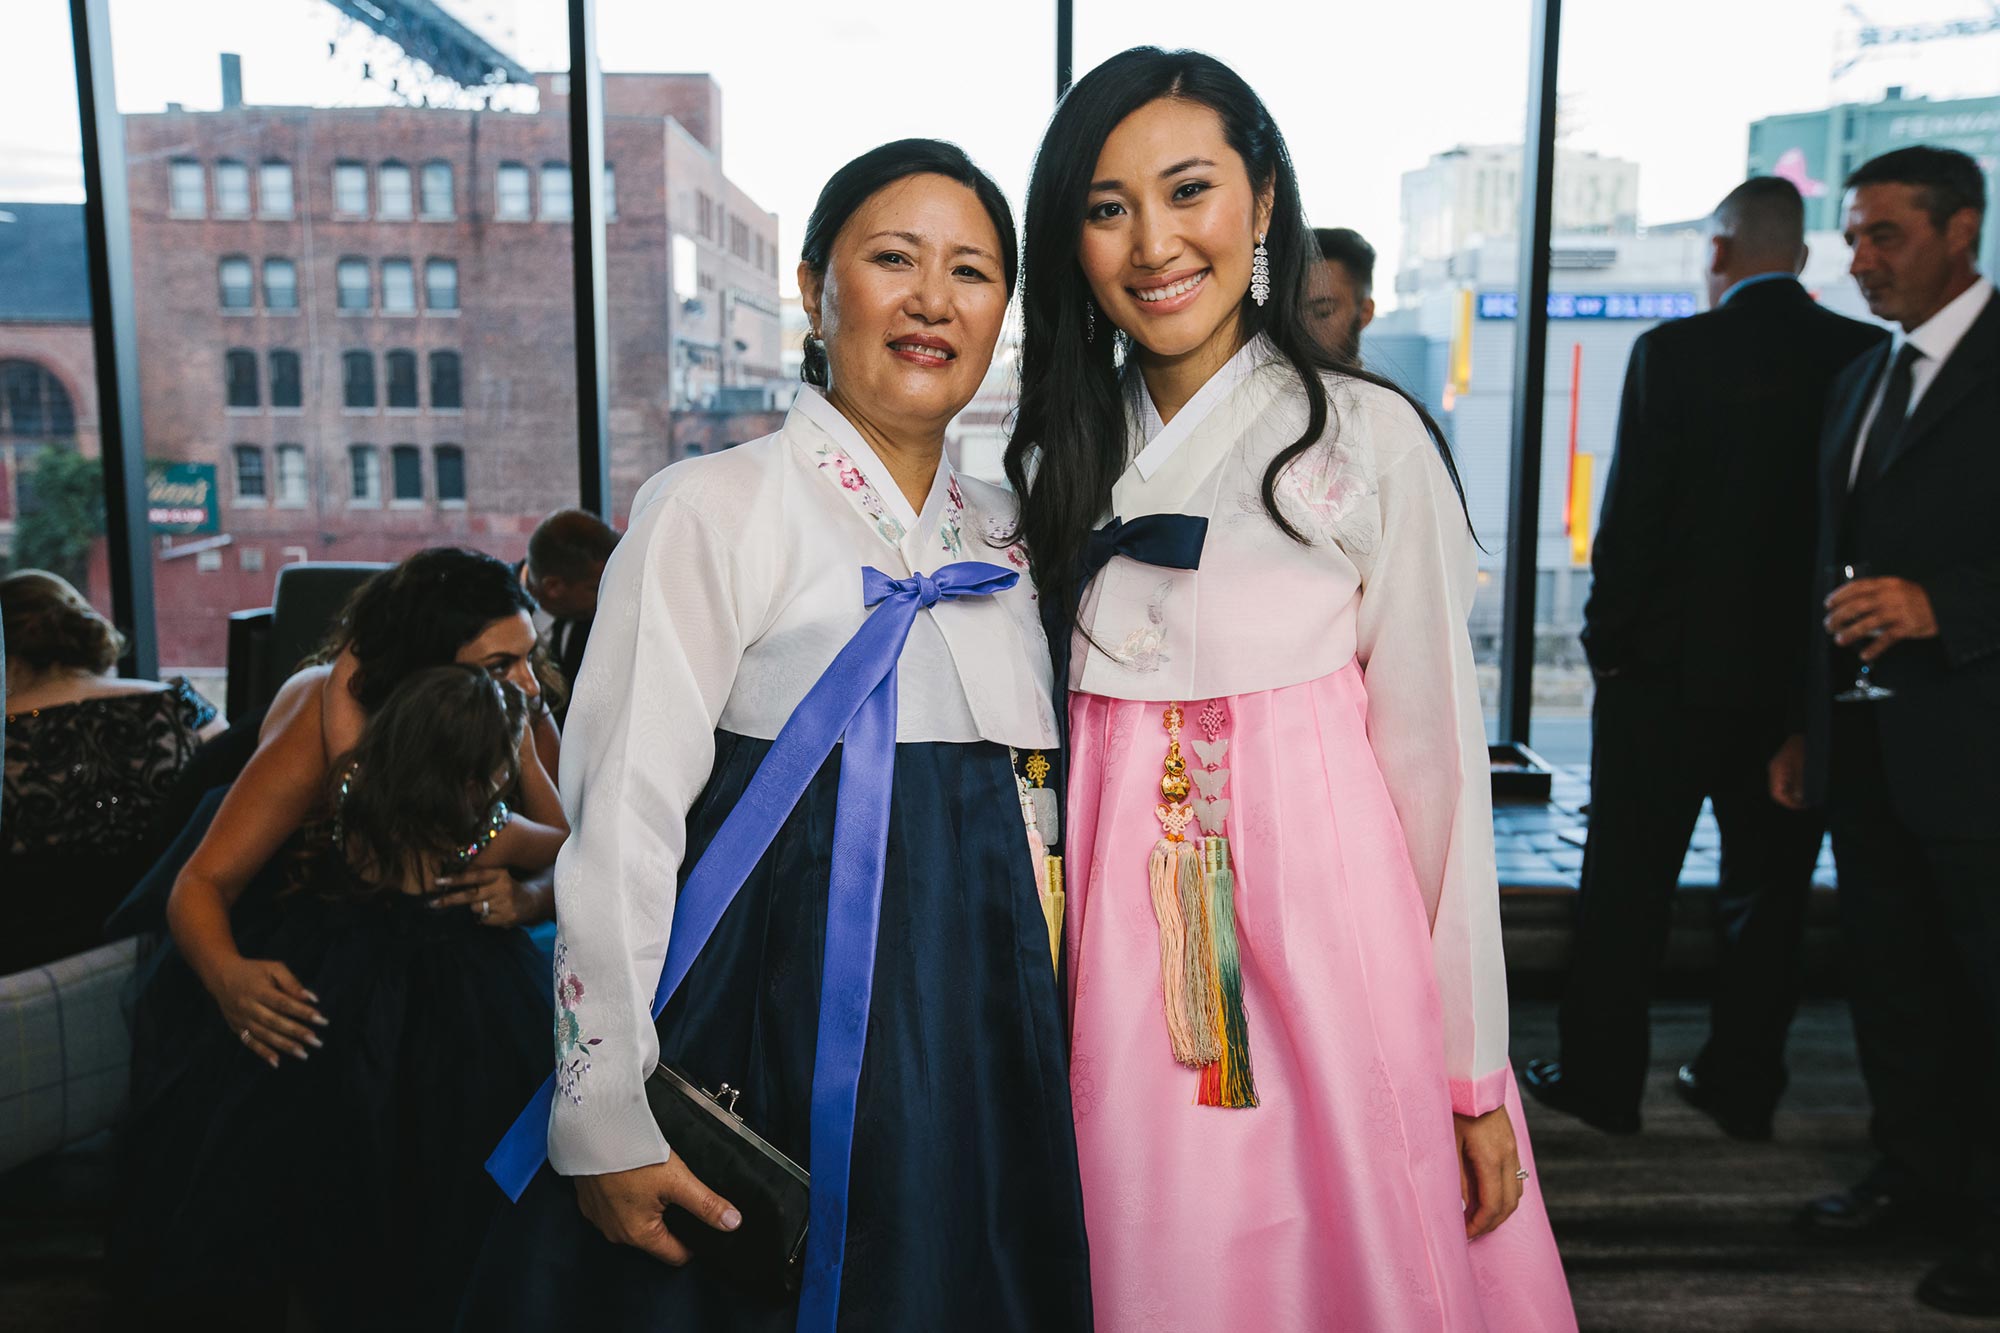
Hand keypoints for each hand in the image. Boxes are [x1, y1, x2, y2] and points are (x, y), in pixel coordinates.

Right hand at [209, 956, 326, 1067]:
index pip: (283, 1003)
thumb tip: (311, 998)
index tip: (321, 1019)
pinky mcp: (236, 1028)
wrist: (221, 975)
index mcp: (259, 990)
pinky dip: (263, 1053)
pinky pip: (250, 1043)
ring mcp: (241, 1019)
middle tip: (317, 1041)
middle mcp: (249, 1007)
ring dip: (284, 1046)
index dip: (302, 1012)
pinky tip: (277, 1062)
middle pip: (275, 1022)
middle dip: (297, 1032)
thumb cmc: (254, 971)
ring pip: (264, 1035)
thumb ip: (292, 983)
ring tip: (303, 1054)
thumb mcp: (273, 968)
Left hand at [431, 864, 548, 926]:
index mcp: (498, 874)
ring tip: (488, 905)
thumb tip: (448, 884)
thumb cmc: (505, 887)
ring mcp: (504, 903)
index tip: (437, 882)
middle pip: (469, 895)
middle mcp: (502, 887)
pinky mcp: (506, 917)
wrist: (531, 901)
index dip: (455, 879)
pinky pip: (483, 920)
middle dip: (449, 900)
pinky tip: (494, 914)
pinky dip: (484, 918)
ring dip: (476, 909)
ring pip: (475, 909)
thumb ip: (477, 880)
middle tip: (432, 904)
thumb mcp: (495, 878)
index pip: (473, 876)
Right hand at [574, 1157, 741, 1265]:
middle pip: (656, 1239)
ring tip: (657, 1183)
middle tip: (681, 1194)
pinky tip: (635, 1179)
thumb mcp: (677, 1180)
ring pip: (635, 1223)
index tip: (703, 1223)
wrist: (594, 1132)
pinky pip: (616, 1209)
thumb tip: (732, 1223)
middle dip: (672, 1221)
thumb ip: (706, 1204)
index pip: (676, 1256)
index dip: (695, 1242)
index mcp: (639, 1235)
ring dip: (649, 1209)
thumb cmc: (632, 1156)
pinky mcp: (590, 1202)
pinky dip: (628, 1199)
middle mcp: (616, 1234)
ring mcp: (600, 1219)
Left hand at [1455, 1107, 1523, 1238]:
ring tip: (1478, 1218)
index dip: (1479, 1224)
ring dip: (1500, 1210)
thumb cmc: (1454, 1108)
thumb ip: (1456, 1176)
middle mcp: (1507, 1156)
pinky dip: (1504, 1194)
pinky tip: (1487, 1196)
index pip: (1492, 1205)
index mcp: (1491, 1158)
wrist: (1472, 1078)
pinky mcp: (1511, 1144)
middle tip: (1471, 1232)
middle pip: (1509, 1204)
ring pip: (1515, 1192)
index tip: (1464, 1234)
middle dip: (1491, 1223)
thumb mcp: (1448, 1143)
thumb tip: (1461, 1206)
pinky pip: (1514, 1178)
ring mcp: (1512, 1149)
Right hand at [1769, 734, 1806, 810]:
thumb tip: (1799, 798)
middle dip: (1792, 799)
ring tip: (1808, 796)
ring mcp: (1779, 768)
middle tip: (1806, 803)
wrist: (1804, 732)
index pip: (1777, 794)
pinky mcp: (1785, 767)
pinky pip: (1787, 781)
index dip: (1789, 803)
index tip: (1802, 806)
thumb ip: (1800, 783)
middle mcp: (1775, 771)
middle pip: (1779, 792)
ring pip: (1784, 788)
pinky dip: (1796, 787)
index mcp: (1777, 771)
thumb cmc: (1803, 748)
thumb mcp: (1804, 766)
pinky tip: (1805, 788)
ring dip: (1795, 794)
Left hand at [1825, 577, 1937, 660]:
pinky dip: (1873, 649)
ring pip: (1868, 623)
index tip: (1828, 604)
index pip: (1857, 587)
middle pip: (1857, 606)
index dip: (1839, 595)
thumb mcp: (1896, 589)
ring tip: (1839, 640)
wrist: (1944, 606)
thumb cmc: (1915, 600)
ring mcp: (1899, 612)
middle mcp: (1891, 596)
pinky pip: (1886, 639)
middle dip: (1839, 617)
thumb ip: (1875, 594)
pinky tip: (1864, 655)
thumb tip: (1848, 608)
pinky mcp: (1907, 627)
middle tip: (1829, 625)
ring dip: (1850, 633)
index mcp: (1886, 584)